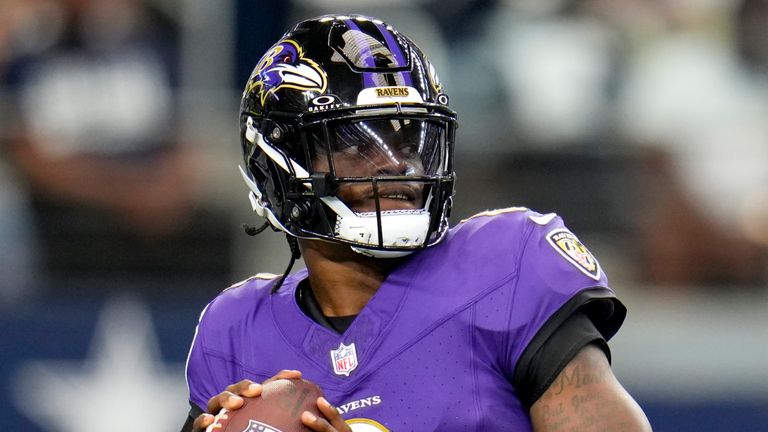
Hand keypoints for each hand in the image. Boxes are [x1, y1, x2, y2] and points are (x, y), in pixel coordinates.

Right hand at [191, 370, 351, 431]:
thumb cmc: (245, 430)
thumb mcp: (265, 422)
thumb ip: (283, 419)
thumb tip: (312, 416)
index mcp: (248, 399)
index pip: (265, 385)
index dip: (281, 376)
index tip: (297, 375)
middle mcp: (231, 403)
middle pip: (237, 388)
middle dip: (246, 386)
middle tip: (257, 390)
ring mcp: (216, 413)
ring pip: (217, 400)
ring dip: (227, 399)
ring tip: (237, 403)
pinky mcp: (204, 426)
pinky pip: (201, 422)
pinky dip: (204, 420)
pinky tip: (210, 423)